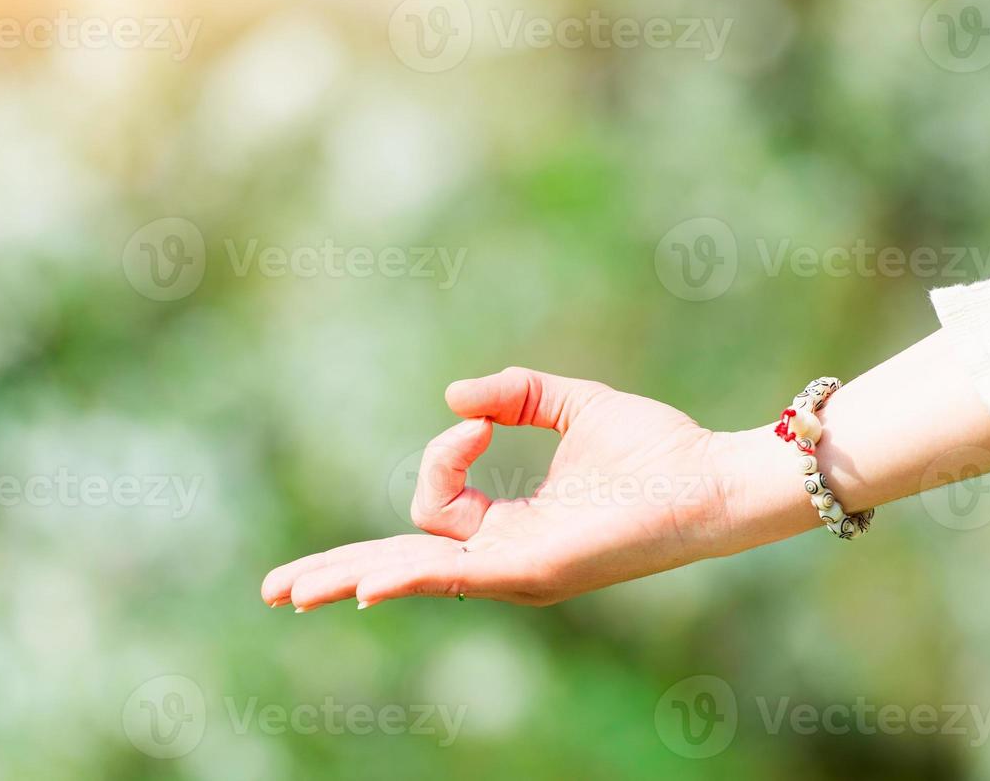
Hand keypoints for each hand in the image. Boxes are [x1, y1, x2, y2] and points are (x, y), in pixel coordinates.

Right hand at [261, 367, 746, 609]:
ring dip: (348, 580)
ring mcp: (516, 570)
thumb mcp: (572, 405)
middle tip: (276, 590)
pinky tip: (364, 587)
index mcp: (510, 526)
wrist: (713, 476)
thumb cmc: (657, 449)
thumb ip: (514, 394)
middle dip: (336, 573)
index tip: (480, 417)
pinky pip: (457, 575)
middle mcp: (505, 557)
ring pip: (412, 575)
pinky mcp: (535, 569)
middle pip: (401, 565)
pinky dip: (406, 579)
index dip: (442, 451)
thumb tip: (452, 397)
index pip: (436, 503)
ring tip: (290, 595)